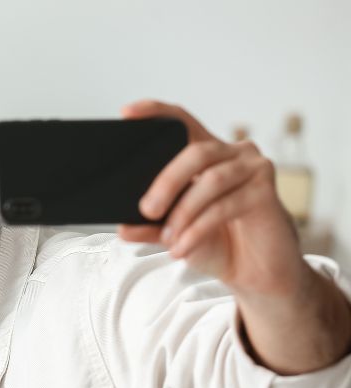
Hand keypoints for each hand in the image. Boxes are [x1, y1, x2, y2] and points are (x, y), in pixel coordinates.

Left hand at [117, 100, 306, 297]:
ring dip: (183, 212)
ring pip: (211, 180)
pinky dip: (198, 229)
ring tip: (168, 238)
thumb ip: (150, 228)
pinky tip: (181, 248)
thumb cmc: (216, 243)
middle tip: (146, 209)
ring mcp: (254, 169)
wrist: (254, 271)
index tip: (127, 113)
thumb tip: (123, 228)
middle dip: (166, 181)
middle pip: (196, 152)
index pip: (183, 123)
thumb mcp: (175, 235)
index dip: (156, 112)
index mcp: (208, 155)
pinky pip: (225, 206)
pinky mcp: (266, 193)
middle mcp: (234, 154)